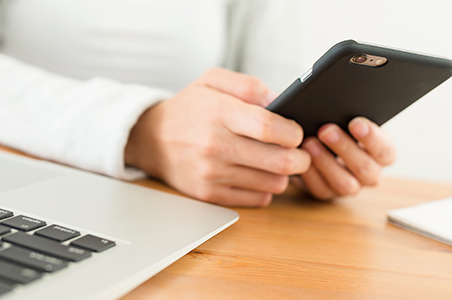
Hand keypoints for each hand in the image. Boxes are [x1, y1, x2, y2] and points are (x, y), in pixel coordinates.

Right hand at [125, 68, 309, 206]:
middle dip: (300, 157)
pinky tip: (258, 174)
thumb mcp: (213, 81)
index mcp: (218, 113)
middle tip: (300, 151)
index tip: (297, 132)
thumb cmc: (189, 109)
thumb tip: (281, 102)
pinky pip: (257, 199)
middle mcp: (215, 146)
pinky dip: (265, 188)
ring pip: (273, 183)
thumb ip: (249, 86)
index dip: (293, 132)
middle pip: (279, 161)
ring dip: (283, 174)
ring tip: (277, 161)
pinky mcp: (210, 194)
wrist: (150, 138)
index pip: (268, 127)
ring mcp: (212, 174)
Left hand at [296, 117, 395, 199]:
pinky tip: (301, 159)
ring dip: (325, 162)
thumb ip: (349, 112)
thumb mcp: (348, 116)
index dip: (372, 138)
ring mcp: (350, 186)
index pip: (385, 150)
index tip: (355, 123)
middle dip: (344, 148)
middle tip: (326, 130)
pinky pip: (321, 189)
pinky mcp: (328, 193)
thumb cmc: (339, 123)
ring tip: (309, 143)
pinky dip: (310, 174)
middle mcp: (370, 173)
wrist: (319, 139)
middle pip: (365, 168)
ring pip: (344, 183)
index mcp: (382, 152)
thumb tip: (339, 101)